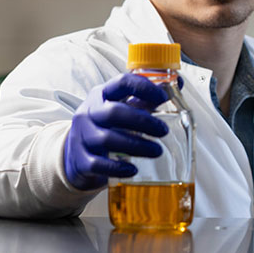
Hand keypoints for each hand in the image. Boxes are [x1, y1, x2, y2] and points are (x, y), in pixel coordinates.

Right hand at [64, 73, 169, 190]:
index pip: (121, 82)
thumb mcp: (123, 107)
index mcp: (102, 94)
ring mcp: (82, 136)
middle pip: (114, 113)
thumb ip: (147, 98)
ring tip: (157, 151)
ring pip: (108, 139)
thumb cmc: (108, 125)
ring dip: (137, 146)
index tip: (164, 97)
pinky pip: (98, 164)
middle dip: (143, 122)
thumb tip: (176, 84)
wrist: (77, 153)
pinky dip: (118, 168)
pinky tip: (134, 169)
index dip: (144, 87)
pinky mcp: (80, 160)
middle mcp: (89, 113)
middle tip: (164, 130)